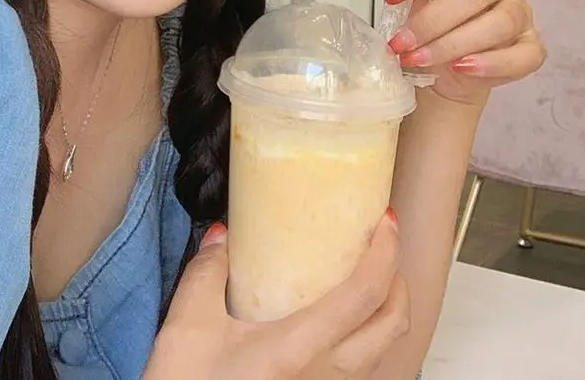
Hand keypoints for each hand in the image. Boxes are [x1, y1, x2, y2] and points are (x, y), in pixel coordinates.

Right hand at [144, 216, 408, 379]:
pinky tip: (336, 328)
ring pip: (381, 353)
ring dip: (384, 314)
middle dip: (396, 281)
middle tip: (381, 248)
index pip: (364, 294)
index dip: (385, 253)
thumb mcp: (188, 326)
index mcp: (302, 346)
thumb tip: (222, 236)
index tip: (386, 220)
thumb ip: (206, 273)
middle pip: (391, 325)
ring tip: (363, 283)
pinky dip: (365, 341)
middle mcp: (328, 375)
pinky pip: (359, 372)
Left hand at [376, 0, 545, 106]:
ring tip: (417, 58)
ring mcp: (520, 12)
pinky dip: (491, 64)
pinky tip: (460, 67)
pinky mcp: (530, 47)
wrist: (437, 66)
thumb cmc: (425, 20)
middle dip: (433, 19)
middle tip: (401, 41)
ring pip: (499, 23)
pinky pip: (523, 56)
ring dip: (451, 44)